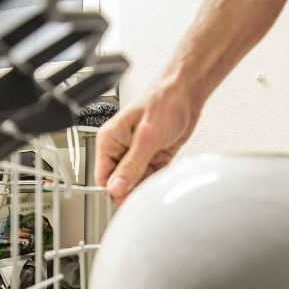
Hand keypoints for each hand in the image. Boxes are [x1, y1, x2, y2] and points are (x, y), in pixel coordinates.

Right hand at [95, 82, 199, 204]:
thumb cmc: (164, 101)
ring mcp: (137, 154)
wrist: (186, 93)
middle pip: (120, 183)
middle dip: (134, 188)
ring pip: (137, 183)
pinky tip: (164, 170)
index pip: (103, 178)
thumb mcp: (147, 137)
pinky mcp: (152, 157)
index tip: (130, 196)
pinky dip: (158, 178)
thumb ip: (131, 165)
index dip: (116, 190)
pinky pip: (151, 177)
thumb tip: (116, 187)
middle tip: (149, 183)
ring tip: (159, 171)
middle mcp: (120, 149)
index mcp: (109, 141)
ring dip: (148, 183)